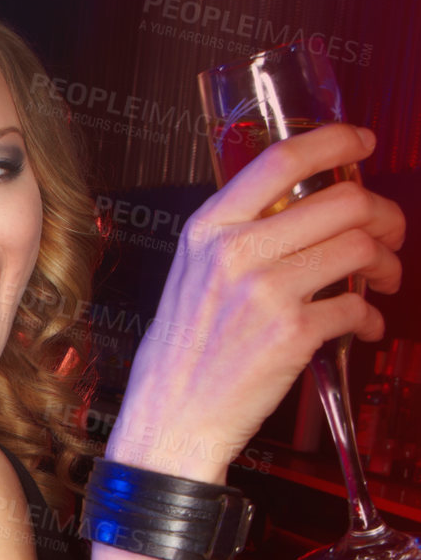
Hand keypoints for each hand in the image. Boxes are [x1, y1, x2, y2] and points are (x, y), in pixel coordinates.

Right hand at [112, 124, 402, 481]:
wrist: (171, 416)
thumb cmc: (182, 352)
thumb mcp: (190, 274)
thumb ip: (237, 236)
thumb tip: (305, 210)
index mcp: (208, 230)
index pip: (280, 161)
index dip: (335, 142)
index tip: (361, 144)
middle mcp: (236, 252)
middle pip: (342, 200)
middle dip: (383, 213)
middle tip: (387, 232)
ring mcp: (266, 292)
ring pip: (361, 246)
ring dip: (386, 263)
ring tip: (379, 280)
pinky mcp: (294, 333)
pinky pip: (358, 306)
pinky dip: (371, 317)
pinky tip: (360, 326)